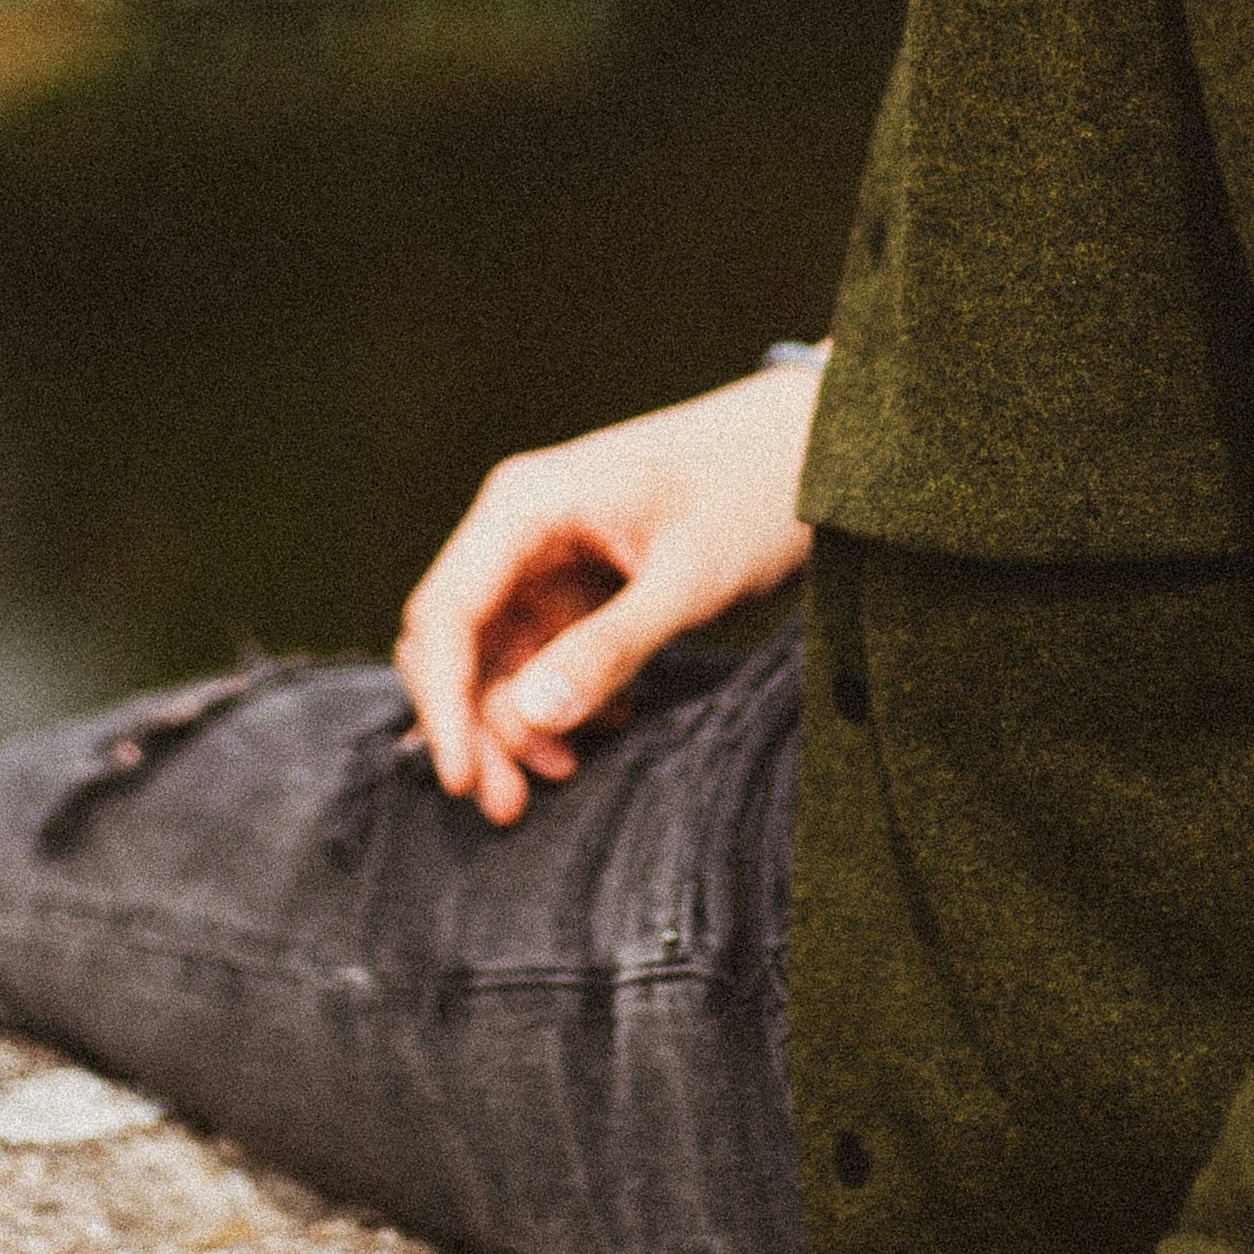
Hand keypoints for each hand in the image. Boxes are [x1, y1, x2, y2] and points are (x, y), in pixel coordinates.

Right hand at [393, 352, 822, 825]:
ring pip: (496, 655)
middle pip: (457, 642)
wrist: (812, 447)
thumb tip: (529, 718)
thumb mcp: (688, 578)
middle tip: (511, 806)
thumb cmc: (755, 492)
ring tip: (566, 774)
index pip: (445, 613)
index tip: (462, 780)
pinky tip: (608, 722)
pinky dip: (558, 697)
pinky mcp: (579, 580)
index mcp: (526, 505)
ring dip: (516, 721)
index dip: (441, 703)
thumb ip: (609, 646)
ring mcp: (547, 555)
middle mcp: (519, 527)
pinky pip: (542, 651)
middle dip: (476, 724)